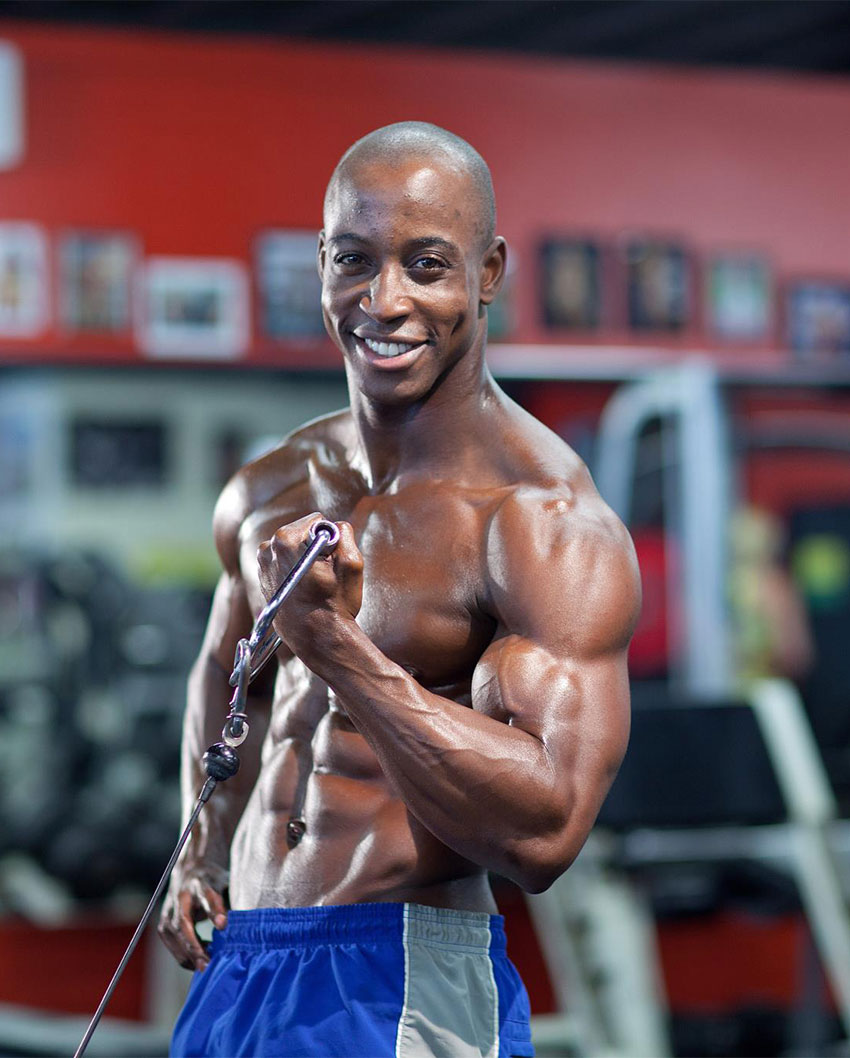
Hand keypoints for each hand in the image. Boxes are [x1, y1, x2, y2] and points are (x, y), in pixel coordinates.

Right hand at [157, 860, 229, 970]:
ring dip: (187, 954)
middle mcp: (181, 896)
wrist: (190, 870)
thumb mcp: (224, 884)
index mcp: (199, 883)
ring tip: (205, 967)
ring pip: (174, 936)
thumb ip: (227, 903)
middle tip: (207, 964)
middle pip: (183, 923)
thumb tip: (235, 925)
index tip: (223, 925)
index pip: (208, 897)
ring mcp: (169, 909)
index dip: (214, 911)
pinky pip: (171, 942)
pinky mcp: (164, 922)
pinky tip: (198, 960)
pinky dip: (183, 954)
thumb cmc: (211, 879)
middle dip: (194, 946)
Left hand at [257, 514, 362, 648]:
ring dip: (304, 558)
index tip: (330, 560)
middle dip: (314, 547)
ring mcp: (262, 565)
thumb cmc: (335, 603)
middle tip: (324, 573)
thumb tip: (335, 527)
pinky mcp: (263, 578)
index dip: (329, 539)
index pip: (316, 521)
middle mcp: (268, 549)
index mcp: (285, 539)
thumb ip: (344, 532)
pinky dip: (294, 569)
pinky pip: (283, 562)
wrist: (317, 639)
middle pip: (301, 532)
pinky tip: (303, 588)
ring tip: (313, 582)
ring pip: (292, 547)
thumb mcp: (351, 562)